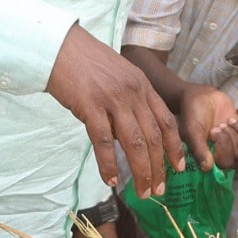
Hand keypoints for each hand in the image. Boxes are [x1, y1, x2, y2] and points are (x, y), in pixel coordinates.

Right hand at [47, 24, 184, 198]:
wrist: (59, 45)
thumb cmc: (86, 61)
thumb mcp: (118, 75)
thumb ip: (129, 101)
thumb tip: (128, 135)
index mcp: (142, 85)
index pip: (165, 120)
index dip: (174, 147)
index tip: (178, 167)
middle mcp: (132, 92)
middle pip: (153, 136)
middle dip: (159, 167)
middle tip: (158, 190)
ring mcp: (112, 99)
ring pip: (134, 142)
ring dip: (141, 171)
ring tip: (142, 191)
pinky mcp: (89, 106)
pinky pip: (103, 141)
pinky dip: (108, 163)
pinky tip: (110, 179)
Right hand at [177, 85, 237, 171]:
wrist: (201, 95)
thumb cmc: (193, 113)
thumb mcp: (192, 131)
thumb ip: (198, 149)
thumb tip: (206, 169)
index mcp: (204, 157)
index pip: (219, 167)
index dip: (221, 151)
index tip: (212, 133)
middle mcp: (217, 155)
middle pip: (232, 161)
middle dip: (227, 141)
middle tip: (217, 127)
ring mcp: (229, 145)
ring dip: (233, 134)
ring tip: (222, 123)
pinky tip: (230, 120)